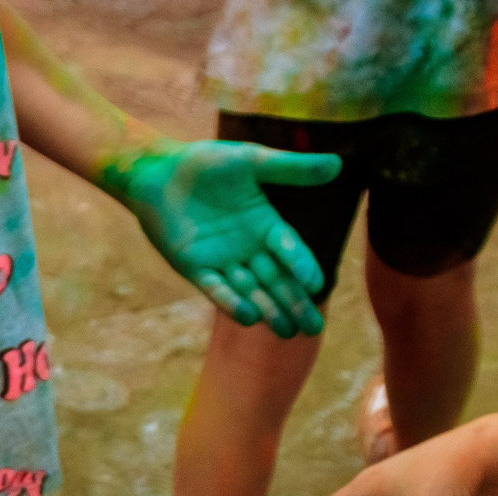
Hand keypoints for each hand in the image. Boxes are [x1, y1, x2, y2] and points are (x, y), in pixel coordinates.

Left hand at [108, 140, 339, 336]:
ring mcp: (221, 260)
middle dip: (295, 303)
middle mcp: (247, 247)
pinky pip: (216, 288)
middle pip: (276, 279)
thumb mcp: (252, 161)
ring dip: (270, 311)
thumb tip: (338, 164)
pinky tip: (249, 317)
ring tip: (288, 332)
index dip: (302, 266)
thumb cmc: (206, 163)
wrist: (160, 172)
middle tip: (314, 328)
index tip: (318, 284)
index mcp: (265, 224)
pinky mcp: (194, 267)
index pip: (289, 250)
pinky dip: (231, 302)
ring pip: (251, 290)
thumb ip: (291, 168)